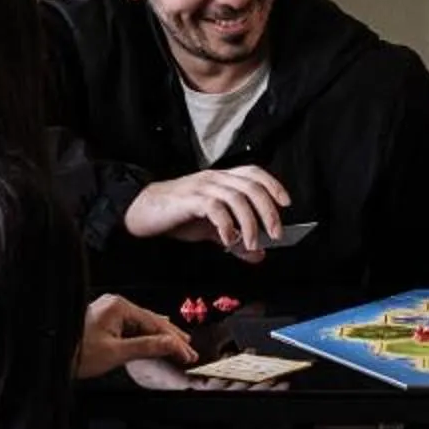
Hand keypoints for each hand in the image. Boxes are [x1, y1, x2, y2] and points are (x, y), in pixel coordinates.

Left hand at [73, 294, 197, 379]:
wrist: (50, 354)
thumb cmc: (77, 352)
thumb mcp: (116, 353)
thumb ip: (147, 347)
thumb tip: (171, 344)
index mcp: (119, 306)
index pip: (156, 323)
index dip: (174, 340)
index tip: (187, 353)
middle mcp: (114, 304)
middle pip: (151, 321)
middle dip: (171, 337)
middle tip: (189, 350)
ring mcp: (109, 311)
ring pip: (142, 324)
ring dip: (160, 337)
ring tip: (178, 344)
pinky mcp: (104, 321)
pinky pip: (131, 327)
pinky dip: (145, 335)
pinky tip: (154, 337)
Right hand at [124, 166, 290, 256]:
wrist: (142, 212)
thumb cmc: (178, 216)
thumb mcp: (211, 230)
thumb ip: (235, 240)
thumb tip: (259, 255)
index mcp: (221, 179)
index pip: (254, 172)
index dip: (273, 185)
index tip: (286, 203)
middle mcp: (215, 178)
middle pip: (251, 186)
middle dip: (268, 211)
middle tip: (275, 234)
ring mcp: (202, 187)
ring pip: (237, 197)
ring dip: (249, 222)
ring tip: (251, 243)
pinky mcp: (189, 199)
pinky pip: (215, 208)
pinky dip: (227, 225)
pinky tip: (228, 239)